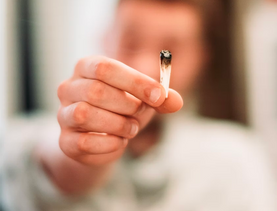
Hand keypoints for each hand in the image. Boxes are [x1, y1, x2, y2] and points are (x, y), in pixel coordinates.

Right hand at [57, 56, 182, 165]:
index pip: (106, 67)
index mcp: (87, 67)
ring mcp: (62, 114)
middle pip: (96, 91)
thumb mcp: (144, 99)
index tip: (159, 95)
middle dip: (128, 105)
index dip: (135, 82)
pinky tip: (119, 141)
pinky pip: (84, 142)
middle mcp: (69, 87)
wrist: (103, 139)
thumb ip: (161, 99)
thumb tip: (176, 102)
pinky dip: (110, 144)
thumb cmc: (123, 110)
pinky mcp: (65, 141)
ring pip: (86, 115)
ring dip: (118, 124)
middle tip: (141, 113)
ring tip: (131, 128)